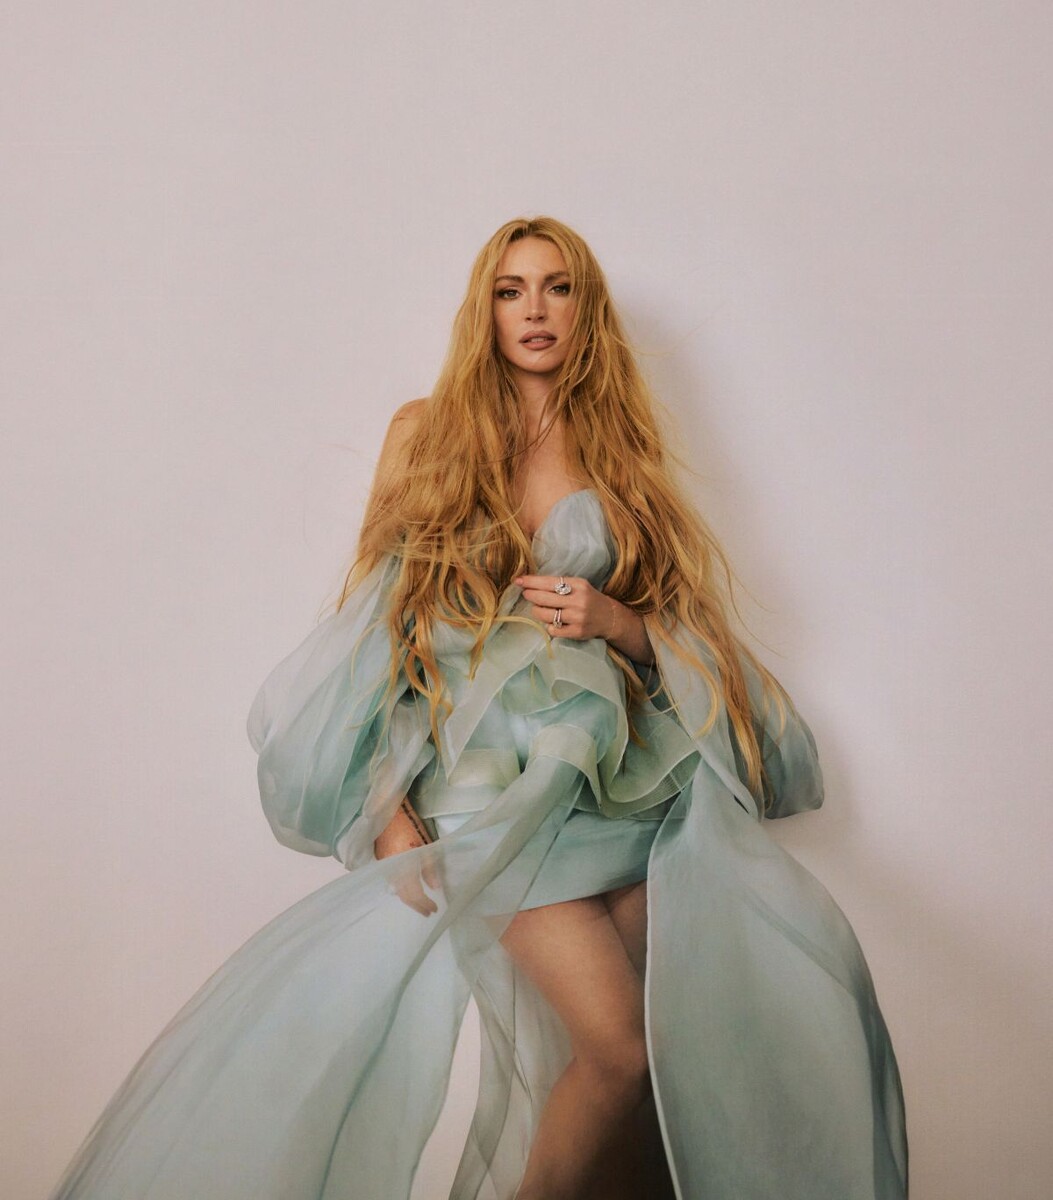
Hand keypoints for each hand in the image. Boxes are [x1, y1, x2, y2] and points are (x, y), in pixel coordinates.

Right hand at [374, 801, 440, 915]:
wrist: (388, 811)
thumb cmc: (410, 824)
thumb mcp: (425, 844)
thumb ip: (430, 867)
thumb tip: (435, 887)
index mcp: (404, 866)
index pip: (414, 893)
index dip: (424, 903)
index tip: (434, 909)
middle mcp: (392, 870)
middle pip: (403, 895)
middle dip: (416, 905)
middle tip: (427, 912)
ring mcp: (384, 867)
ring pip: (396, 889)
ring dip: (409, 899)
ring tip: (420, 904)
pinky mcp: (381, 861)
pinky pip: (391, 881)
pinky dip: (401, 889)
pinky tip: (408, 889)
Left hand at [513, 574, 654, 663]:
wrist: (609, 617)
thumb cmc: (587, 598)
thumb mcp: (578, 585)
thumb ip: (558, 584)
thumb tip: (530, 583)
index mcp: (578, 585)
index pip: (549, 582)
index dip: (531, 582)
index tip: (518, 581)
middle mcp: (578, 601)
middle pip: (544, 598)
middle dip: (530, 595)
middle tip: (526, 594)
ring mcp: (578, 618)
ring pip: (545, 615)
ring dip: (537, 611)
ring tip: (539, 608)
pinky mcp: (577, 632)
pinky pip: (552, 629)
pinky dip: (548, 625)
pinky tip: (552, 621)